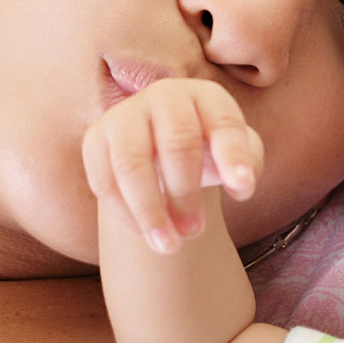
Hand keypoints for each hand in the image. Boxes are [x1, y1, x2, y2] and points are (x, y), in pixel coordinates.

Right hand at [82, 78, 262, 255]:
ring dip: (150, 210)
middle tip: (195, 232)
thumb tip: (241, 186)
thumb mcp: (235, 152)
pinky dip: (124, 212)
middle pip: (177, 144)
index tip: (244, 192)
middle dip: (187, 193)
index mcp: (206, 96)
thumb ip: (247, 164)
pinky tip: (145, 233)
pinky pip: (104, 179)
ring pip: (132, 164)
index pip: (223, 124)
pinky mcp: (95, 138)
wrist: (157, 145)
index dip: (234, 157)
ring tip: (168, 246)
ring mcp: (125, 114)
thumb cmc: (207, 150)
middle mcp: (164, 96)